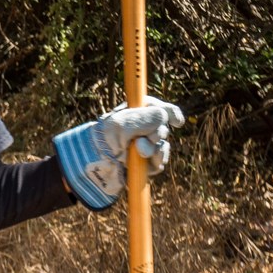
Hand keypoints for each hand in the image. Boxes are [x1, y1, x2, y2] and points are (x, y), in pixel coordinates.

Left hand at [53, 96, 183, 210]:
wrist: (95, 164)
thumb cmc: (106, 139)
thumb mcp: (125, 123)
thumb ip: (147, 117)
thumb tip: (165, 116)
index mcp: (135, 113)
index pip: (159, 109)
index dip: (170, 113)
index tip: (176, 121)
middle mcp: (142, 129)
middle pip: (164, 128)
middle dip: (157, 133)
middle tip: (143, 138)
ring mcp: (144, 146)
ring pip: (163, 147)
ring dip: (154, 149)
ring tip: (138, 151)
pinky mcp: (144, 163)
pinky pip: (160, 162)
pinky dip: (155, 162)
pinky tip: (143, 162)